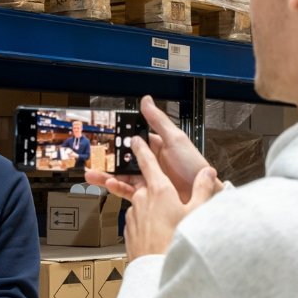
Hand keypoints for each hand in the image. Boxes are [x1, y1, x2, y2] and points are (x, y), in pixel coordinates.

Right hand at [85, 96, 221, 201]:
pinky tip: (109, 184)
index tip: (108, 137)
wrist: (204, 196)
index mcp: (157, 147)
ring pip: (123, 176)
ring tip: (93, 174)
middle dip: (109, 159)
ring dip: (107, 174)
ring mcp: (149, 180)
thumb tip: (146, 100)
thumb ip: (158, 121)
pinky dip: (117, 188)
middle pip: (125, 160)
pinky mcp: (148, 196)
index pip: (134, 140)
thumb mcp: (176, 139)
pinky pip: (129, 191)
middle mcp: (152, 163)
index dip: (121, 139)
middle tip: (95, 158)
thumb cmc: (194, 167)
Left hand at [123, 136, 218, 258]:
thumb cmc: (176, 242)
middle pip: (144, 184)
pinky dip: (145, 221)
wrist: (155, 269)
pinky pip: (137, 219)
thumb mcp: (197, 213)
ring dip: (150, 206)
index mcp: (159, 190)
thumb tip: (209, 173)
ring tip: (165, 220)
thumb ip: (203, 189)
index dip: (142, 149)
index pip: (147, 162)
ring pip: (141, 203)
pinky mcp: (129, 229)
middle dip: (151, 184)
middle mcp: (142, 199)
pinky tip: (157, 232)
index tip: (136, 140)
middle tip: (161, 190)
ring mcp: (133, 214)